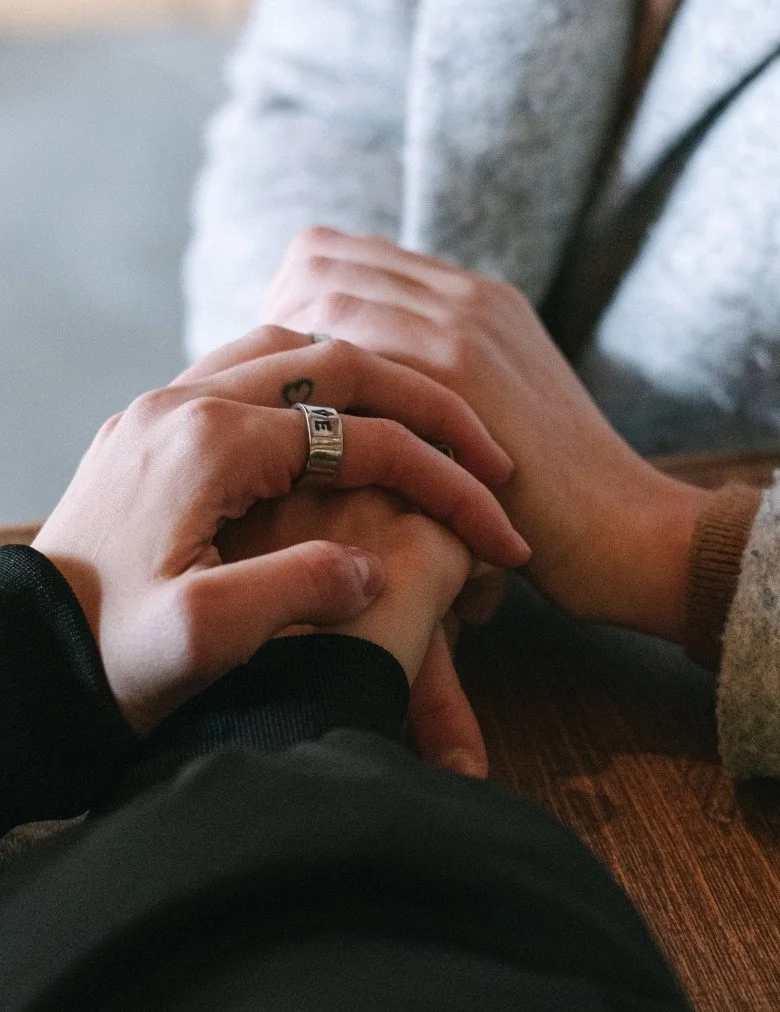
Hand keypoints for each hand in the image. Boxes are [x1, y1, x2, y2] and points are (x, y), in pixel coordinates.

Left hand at [33, 329, 528, 732]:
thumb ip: (296, 590)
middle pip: (340, 362)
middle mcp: (186, 402)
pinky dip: (321, 390)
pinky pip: (256, 372)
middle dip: (429, 407)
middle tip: (489, 456)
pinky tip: (348, 432)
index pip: (364, 438)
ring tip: (432, 435)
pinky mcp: (157, 428)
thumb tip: (370, 567)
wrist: (26, 657)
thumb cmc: (106, 659)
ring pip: (297, 351)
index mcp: (209, 443)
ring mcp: (166, 407)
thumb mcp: (202, 640)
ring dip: (377, 385)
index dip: (447, 483)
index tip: (501, 533)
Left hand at [263, 228, 710, 641]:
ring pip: (329, 293)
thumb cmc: (546, 502)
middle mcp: (465, 294)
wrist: (627, 532)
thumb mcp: (487, 421)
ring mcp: (467, 322)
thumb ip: (429, 390)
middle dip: (273, 325)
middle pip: (319, 259)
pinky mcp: (465, 372)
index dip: (287, 308)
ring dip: (288, 358)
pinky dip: (317, 390)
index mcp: (469, 299)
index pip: (337, 254)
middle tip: (267, 400)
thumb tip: (346, 404)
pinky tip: (304, 445)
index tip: (279, 380)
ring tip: (280, 423)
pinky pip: (357, 346)